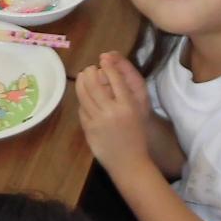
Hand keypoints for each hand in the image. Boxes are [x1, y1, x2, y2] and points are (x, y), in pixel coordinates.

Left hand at [75, 52, 151, 174]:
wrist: (130, 162)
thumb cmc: (137, 135)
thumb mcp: (138, 112)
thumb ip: (127, 94)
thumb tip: (112, 73)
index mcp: (128, 106)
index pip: (116, 79)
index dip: (108, 66)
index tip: (103, 58)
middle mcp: (112, 111)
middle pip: (95, 84)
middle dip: (90, 72)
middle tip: (90, 68)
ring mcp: (98, 120)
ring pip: (84, 95)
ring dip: (82, 82)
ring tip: (83, 77)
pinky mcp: (88, 128)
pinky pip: (81, 109)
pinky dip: (82, 100)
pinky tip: (83, 96)